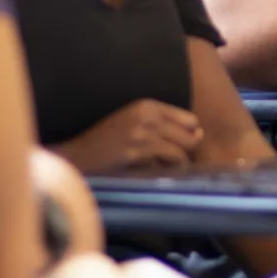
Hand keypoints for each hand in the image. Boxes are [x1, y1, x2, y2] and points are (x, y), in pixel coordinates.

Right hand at [54, 99, 203, 172]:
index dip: (191, 135)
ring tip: (167, 170)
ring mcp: (140, 134)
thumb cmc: (108, 141)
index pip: (189, 119)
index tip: (185, 147)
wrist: (78, 155)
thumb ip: (164, 125)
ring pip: (179, 152)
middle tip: (177, 163)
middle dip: (188, 152)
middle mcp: (146, 116)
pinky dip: (166, 170)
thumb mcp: (135, 122)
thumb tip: (199, 134)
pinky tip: (156, 172)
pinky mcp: (135, 153)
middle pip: (188, 136)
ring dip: (178, 164)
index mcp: (147, 105)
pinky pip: (164, 163)